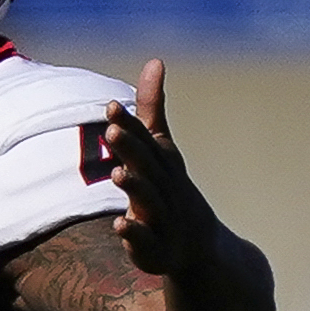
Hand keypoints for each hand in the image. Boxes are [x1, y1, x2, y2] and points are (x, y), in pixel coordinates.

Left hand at [98, 60, 223, 279]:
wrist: (201, 248)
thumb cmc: (172, 189)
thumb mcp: (161, 150)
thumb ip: (151, 110)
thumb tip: (154, 60)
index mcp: (163, 165)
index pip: (145, 141)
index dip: (129, 125)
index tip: (108, 106)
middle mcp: (166, 188)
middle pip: (149, 167)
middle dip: (132, 149)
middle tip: (113, 130)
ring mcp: (164, 219)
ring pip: (150, 202)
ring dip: (136, 187)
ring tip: (118, 172)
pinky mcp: (157, 250)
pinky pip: (147, 242)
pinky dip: (135, 235)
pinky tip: (119, 225)